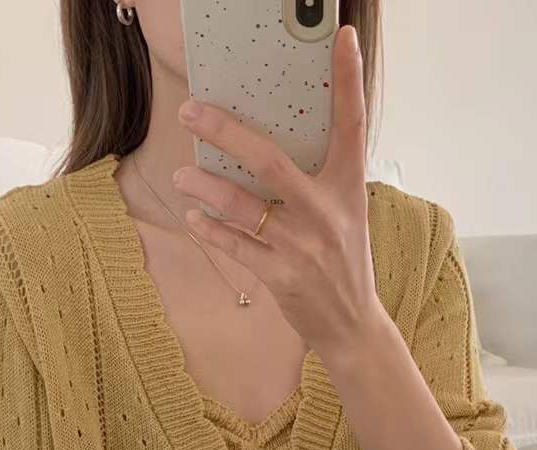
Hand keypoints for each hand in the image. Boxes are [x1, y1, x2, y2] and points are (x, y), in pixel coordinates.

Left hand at [172, 23, 383, 358]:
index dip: (349, 79)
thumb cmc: (343, 262)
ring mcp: (303, 245)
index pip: (352, 124)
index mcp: (347, 187)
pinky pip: (237, 245)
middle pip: (270, 160)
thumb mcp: (345, 213)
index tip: (343, 37)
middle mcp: (327, 212)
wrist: (353, 325)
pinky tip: (194, 218)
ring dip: (205, 187)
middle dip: (225, 132)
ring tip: (184, 174)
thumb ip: (317, 179)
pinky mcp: (282, 276)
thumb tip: (269, 143)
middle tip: (192, 111)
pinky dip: (211, 230)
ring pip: (243, 205)